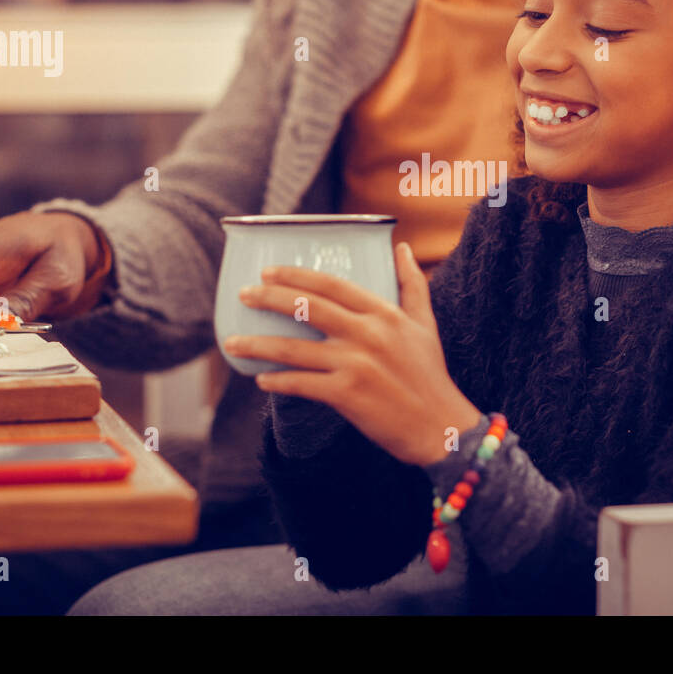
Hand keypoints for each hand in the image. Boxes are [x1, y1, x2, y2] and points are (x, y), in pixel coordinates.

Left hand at [224, 242, 481, 466]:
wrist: (440, 426)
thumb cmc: (431, 375)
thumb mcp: (425, 323)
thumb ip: (412, 283)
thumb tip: (402, 247)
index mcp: (384, 314)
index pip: (332, 285)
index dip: (296, 275)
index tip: (269, 272)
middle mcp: (368, 334)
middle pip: (307, 307)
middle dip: (269, 298)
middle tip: (244, 295)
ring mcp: (355, 364)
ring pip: (294, 349)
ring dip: (258, 344)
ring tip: (232, 342)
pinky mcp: (347, 395)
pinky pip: (300, 384)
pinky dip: (277, 381)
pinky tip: (261, 379)